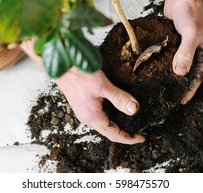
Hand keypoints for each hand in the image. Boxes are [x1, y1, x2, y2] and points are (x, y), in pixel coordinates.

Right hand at [0, 2, 144, 144]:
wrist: (61, 64)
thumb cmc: (79, 74)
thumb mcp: (103, 86)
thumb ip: (119, 98)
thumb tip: (134, 110)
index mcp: (93, 117)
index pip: (114, 134)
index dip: (129, 138)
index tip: (141, 138)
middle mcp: (87, 117)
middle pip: (109, 129)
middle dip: (125, 131)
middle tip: (140, 130)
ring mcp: (84, 110)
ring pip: (105, 121)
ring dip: (117, 122)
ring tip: (131, 120)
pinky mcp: (83, 102)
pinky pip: (99, 113)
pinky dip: (111, 113)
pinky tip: (116, 105)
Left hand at [164, 0, 202, 104]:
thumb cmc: (191, 12)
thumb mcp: (191, 34)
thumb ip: (185, 53)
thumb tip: (180, 72)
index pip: (199, 75)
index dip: (191, 89)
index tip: (182, 100)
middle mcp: (196, 50)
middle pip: (189, 71)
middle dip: (181, 84)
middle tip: (170, 95)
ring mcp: (184, 45)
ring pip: (178, 63)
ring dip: (171, 73)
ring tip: (161, 85)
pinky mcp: (174, 40)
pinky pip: (169, 54)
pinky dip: (163, 61)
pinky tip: (154, 68)